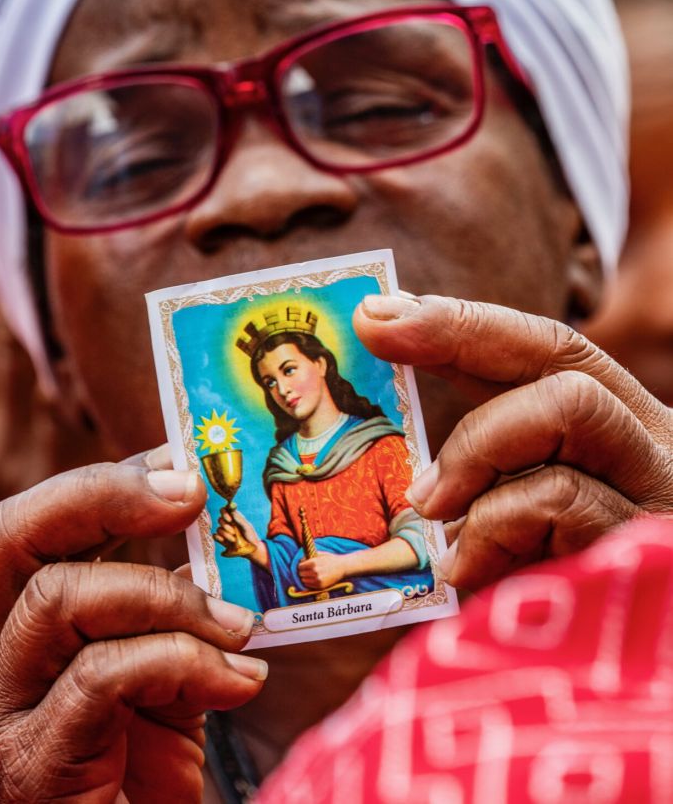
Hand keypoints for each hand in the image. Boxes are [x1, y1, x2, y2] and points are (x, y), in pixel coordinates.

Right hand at [0, 451, 266, 802]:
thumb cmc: (126, 779)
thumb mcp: (148, 681)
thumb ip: (165, 619)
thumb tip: (218, 549)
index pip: (25, 523)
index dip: (101, 480)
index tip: (177, 460)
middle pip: (15, 534)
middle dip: (106, 496)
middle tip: (190, 492)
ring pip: (63, 599)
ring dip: (170, 598)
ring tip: (238, 629)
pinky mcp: (29, 767)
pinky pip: (104, 677)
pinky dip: (185, 664)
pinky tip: (238, 683)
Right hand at [213, 506, 261, 553]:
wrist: (250, 550)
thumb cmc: (250, 536)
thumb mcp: (247, 527)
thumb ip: (239, 519)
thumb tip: (232, 511)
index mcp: (234, 517)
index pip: (225, 510)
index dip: (224, 512)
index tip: (229, 519)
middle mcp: (228, 524)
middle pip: (220, 519)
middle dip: (225, 525)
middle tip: (233, 531)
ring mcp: (224, 532)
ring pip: (218, 529)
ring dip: (226, 534)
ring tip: (234, 539)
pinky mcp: (221, 540)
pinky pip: (215, 536)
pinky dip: (218, 538)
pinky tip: (225, 541)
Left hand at [297, 553, 347, 590]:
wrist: (342, 567)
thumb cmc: (330, 559)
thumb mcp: (320, 554)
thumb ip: (309, 556)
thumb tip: (300, 560)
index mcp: (313, 563)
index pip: (300, 567)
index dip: (301, 566)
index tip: (303, 566)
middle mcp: (315, 572)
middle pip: (301, 574)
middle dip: (302, 572)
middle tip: (306, 571)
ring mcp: (318, 580)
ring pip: (304, 581)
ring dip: (305, 578)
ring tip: (309, 575)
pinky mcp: (321, 586)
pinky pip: (309, 586)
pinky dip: (309, 583)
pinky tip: (313, 579)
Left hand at [354, 294, 672, 590]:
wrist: (649, 708)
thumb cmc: (570, 610)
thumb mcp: (523, 528)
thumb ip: (483, 477)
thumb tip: (394, 448)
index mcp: (615, 436)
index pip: (542, 347)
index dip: (458, 319)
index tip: (375, 312)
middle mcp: (650, 448)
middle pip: (561, 353)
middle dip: (457, 338)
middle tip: (379, 345)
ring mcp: (659, 493)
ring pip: (569, 406)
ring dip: (476, 448)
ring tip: (433, 510)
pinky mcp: (651, 546)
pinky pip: (563, 496)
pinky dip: (496, 524)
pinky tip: (471, 571)